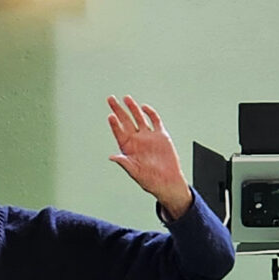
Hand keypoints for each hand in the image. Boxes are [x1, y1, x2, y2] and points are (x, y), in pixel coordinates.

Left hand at [106, 94, 192, 217]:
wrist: (167, 181)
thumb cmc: (150, 180)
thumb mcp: (135, 172)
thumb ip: (124, 163)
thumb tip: (112, 157)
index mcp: (128, 148)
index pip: (119, 132)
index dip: (114, 124)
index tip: (110, 116)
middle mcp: (137, 140)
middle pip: (126, 121)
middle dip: (118, 110)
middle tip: (110, 99)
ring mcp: (149, 136)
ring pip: (139, 118)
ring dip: (132, 108)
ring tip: (126, 98)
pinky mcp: (161, 135)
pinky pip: (155, 121)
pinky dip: (150, 114)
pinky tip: (144, 107)